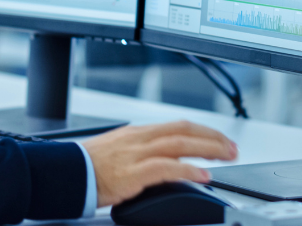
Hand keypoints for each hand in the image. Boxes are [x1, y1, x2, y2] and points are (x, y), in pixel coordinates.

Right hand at [82, 120, 237, 207]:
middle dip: (212, 138)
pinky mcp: (133, 173)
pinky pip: (167, 169)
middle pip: (184, 131)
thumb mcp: (118, 149)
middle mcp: (140, 139)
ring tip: (226, 157)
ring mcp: (137, 154)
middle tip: (232, 148)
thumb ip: (141, 151)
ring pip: (180, 145)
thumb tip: (162, 159)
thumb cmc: (88, 165)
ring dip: (207, 150)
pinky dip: (188, 171)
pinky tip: (203, 175)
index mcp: (138, 132)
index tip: (219, 139)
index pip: (178, 126)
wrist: (68, 172)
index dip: (203, 131)